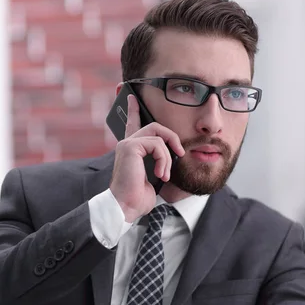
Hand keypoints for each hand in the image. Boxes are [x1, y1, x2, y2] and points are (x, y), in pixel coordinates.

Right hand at [110, 95, 184, 222]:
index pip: (132, 124)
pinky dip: (163, 160)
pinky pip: (157, 144)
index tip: (132, 96)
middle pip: (154, 126)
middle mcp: (127, 144)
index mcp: (131, 150)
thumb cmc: (137, 198)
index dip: (133, 110)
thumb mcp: (153, 177)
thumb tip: (173, 157)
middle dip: (171, 137)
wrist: (125, 207)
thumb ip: (159, 163)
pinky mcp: (130, 147)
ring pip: (158, 135)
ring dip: (167, 156)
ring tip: (164, 174)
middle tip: (179, 152)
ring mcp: (127, 144)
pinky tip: (160, 173)